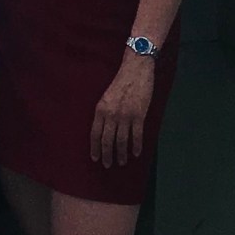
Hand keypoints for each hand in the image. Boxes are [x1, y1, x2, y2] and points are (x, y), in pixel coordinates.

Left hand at [91, 51, 155, 167]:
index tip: (95, 158)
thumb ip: (104, 113)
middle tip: (108, 165)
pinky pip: (136, 136)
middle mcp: (111, 114)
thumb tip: (104, 131)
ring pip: (121, 141)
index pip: (95, 133)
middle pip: (107, 140)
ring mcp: (125, 116)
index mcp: (100, 109)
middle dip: (107, 155)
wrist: (135, 70)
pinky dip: (136, 146)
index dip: (95, 148)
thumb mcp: (106, 97)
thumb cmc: (121, 82)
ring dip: (121, 154)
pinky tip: (136, 153)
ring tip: (121, 162)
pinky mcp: (139, 115)